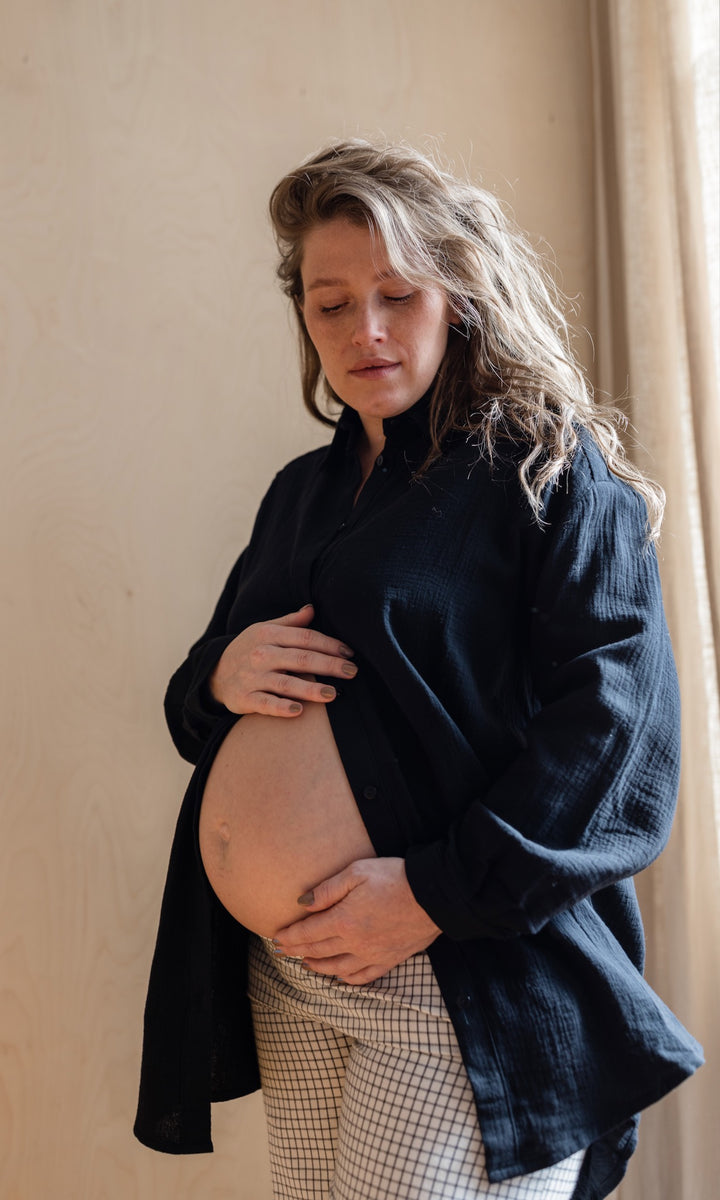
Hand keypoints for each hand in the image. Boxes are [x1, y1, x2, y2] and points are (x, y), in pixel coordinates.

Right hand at [209, 604, 356, 716]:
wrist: (215, 673)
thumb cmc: (249, 649)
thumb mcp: (265, 630)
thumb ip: (290, 622)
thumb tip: (312, 609)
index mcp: (269, 634)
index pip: (305, 638)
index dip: (329, 645)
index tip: (349, 654)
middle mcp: (261, 654)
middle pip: (301, 659)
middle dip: (329, 665)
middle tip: (351, 672)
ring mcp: (252, 677)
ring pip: (285, 683)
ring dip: (310, 689)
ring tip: (332, 694)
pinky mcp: (244, 698)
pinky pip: (265, 704)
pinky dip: (281, 707)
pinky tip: (298, 711)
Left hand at [273, 858, 440, 984]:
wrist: (434, 895)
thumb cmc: (395, 878)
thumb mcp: (357, 873)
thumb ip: (327, 890)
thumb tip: (302, 903)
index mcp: (343, 921)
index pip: (308, 933)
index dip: (289, 936)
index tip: (275, 937)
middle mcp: (354, 943)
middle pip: (318, 951)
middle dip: (296, 951)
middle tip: (282, 951)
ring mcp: (372, 955)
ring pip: (337, 968)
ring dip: (317, 966)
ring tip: (305, 963)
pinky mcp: (389, 960)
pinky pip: (362, 977)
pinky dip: (346, 978)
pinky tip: (340, 974)